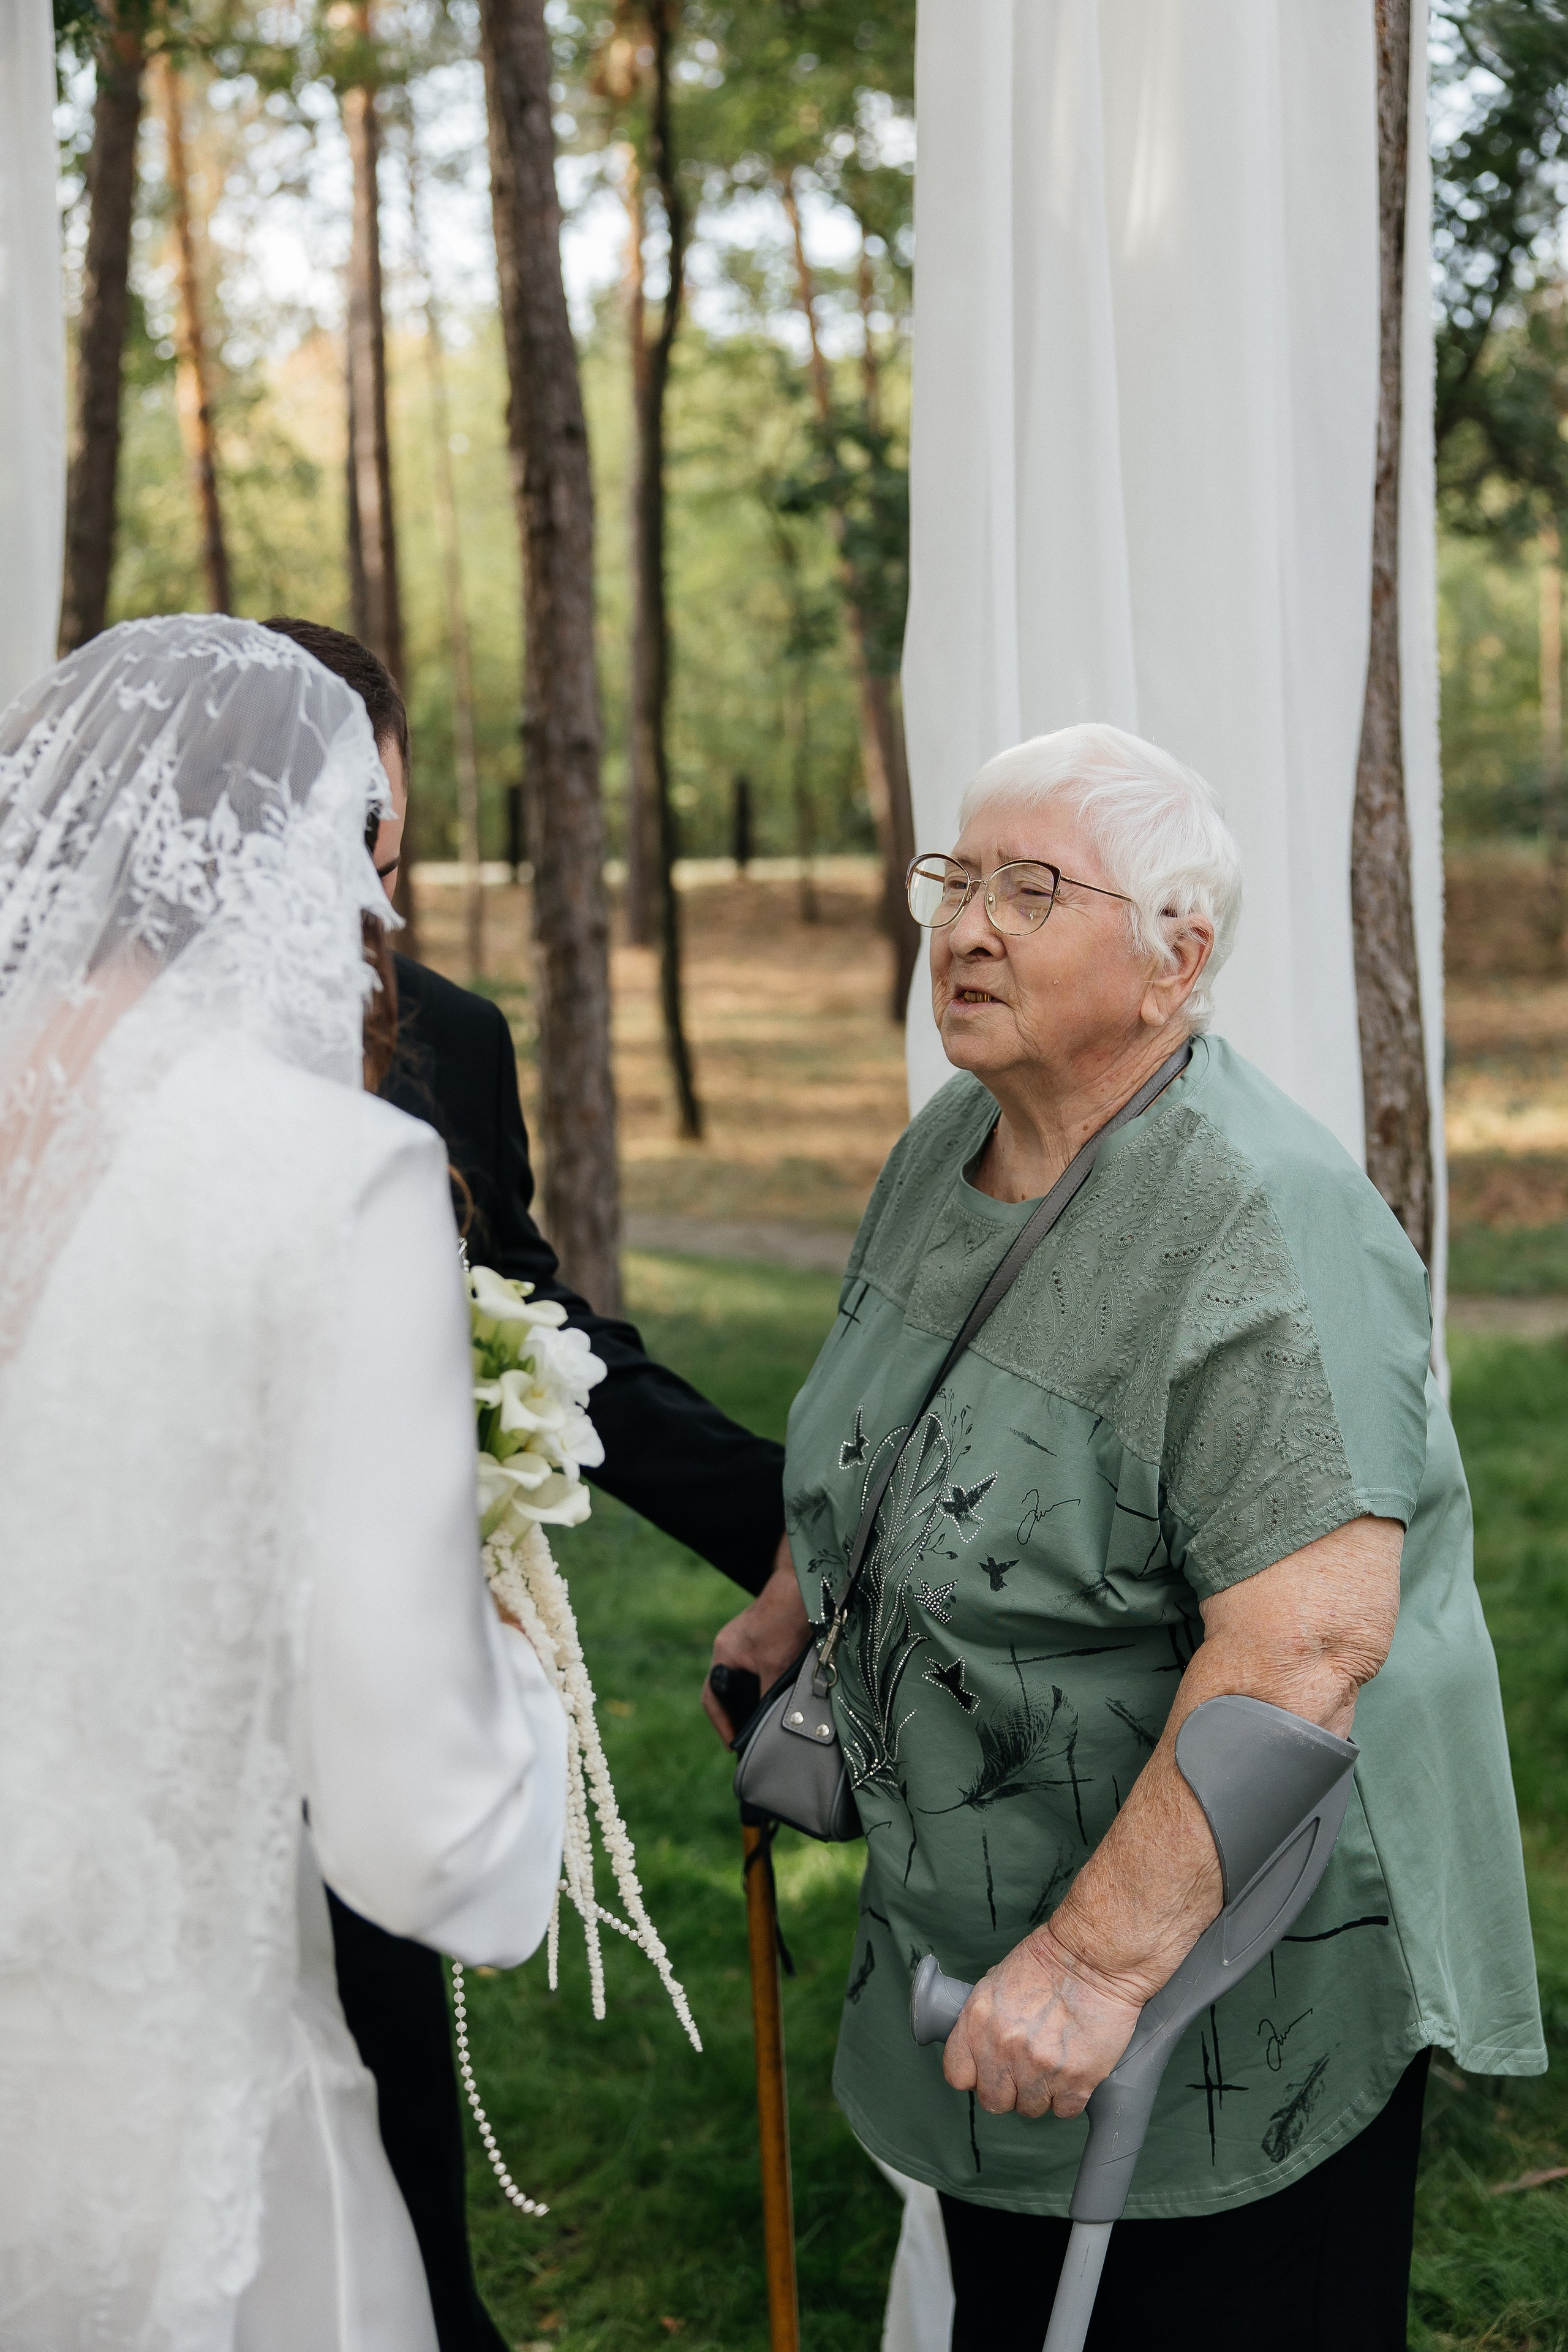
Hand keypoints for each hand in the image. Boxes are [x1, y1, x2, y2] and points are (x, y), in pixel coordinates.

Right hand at [702, 1535, 808, 1740]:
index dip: (722, 1725)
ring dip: (751, 1701)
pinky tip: (777, 1697)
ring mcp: (744, 1643)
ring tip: (764, 1723)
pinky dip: (762, 1688)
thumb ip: (766, 1696)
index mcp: (724, 1655)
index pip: (712, 1699)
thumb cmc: (784, 1621)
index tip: (733, 1746)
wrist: (802, 1585)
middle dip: (735, 1715)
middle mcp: (729, 1649)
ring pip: (743, 1682)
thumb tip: (766, 1725)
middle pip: (725, 1691)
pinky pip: (755, 1671)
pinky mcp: (761, 1639)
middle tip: (750, 1739)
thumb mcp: (775, 1666)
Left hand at [942, 1926, 1145, 2118]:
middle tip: (1024, 2071)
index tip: (988, 2070)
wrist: (1095, 1957)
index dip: (975, 2076)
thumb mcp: (997, 1981)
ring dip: (1041, 2093)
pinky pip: (1064, 2110)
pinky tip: (1073, 2071)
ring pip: (1030, 2108)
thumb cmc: (1049, 1961)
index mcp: (978, 2020)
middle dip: (1009, 2090)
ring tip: (1053, 2065)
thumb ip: (984, 2020)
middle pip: (993, 2100)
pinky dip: (1069, 2097)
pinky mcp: (1076, 2079)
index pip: (958, 2074)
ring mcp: (1039, 2067)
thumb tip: (981, 2046)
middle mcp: (1003, 2048)